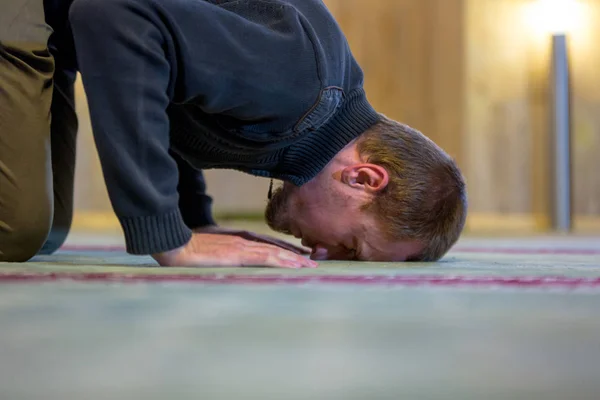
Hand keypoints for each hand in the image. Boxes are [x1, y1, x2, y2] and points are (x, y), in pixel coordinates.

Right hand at [153, 232, 317, 268]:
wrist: (177, 245)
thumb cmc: (190, 247)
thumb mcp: (211, 250)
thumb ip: (224, 253)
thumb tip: (230, 260)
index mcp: (239, 239)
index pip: (268, 245)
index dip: (286, 250)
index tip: (301, 255)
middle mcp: (245, 240)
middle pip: (276, 247)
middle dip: (296, 254)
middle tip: (314, 260)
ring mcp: (243, 246)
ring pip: (276, 252)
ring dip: (295, 259)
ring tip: (311, 265)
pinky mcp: (239, 254)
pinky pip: (266, 258)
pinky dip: (283, 261)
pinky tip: (295, 266)